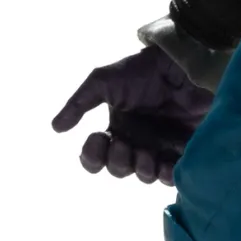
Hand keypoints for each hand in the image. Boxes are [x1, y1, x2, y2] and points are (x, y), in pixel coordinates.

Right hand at [52, 48, 213, 184]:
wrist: (181, 64)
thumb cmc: (142, 71)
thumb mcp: (103, 81)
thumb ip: (79, 103)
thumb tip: (56, 128)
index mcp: (116, 129)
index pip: (96, 157)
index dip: (91, 157)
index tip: (95, 138)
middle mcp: (136, 142)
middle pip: (119, 169)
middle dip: (117, 161)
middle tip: (123, 143)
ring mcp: (161, 147)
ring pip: (145, 175)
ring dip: (141, 170)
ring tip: (146, 155)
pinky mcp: (184, 149)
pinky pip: (174, 174)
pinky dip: (167, 176)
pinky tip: (165, 166)